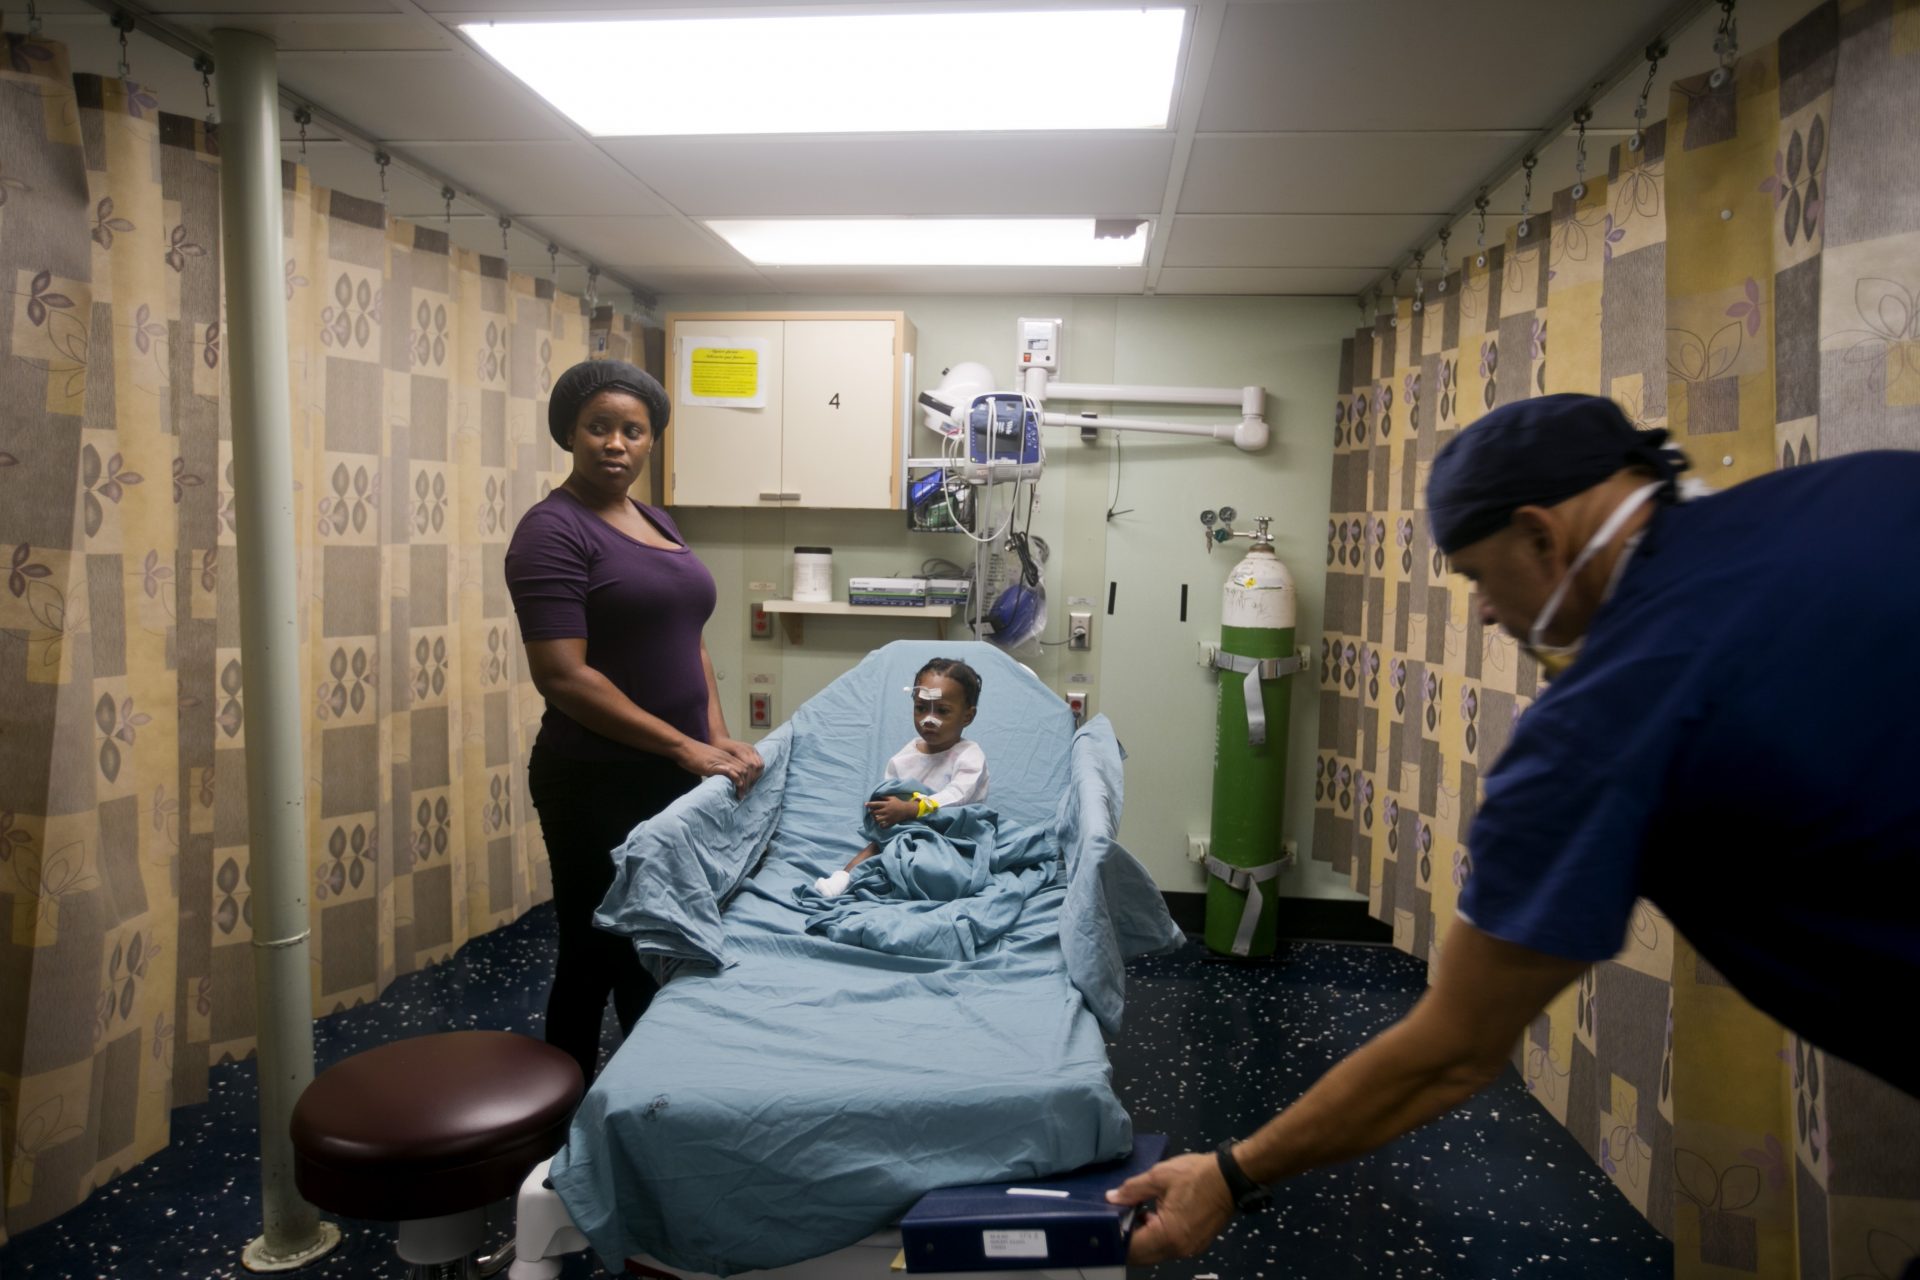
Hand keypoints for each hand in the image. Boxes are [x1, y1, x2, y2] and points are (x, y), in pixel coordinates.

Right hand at [674, 739, 756, 795]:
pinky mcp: (714, 765)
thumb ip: (717, 770)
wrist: (684, 748)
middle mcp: (727, 758)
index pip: (745, 766)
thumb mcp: (710, 763)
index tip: (745, 790)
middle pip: (747, 769)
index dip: (748, 779)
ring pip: (741, 770)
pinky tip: (737, 785)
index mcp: (727, 757)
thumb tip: (722, 781)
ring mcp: (721, 760)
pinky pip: (729, 770)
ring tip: (741, 795)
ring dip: (743, 784)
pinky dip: (736, 778)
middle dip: (748, 783)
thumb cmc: (693, 756)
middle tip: (745, 795)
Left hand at [863, 796, 920, 828]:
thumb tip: (877, 795)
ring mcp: (888, 818)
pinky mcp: (891, 823)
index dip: (870, 804)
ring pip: (877, 820)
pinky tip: (880, 823)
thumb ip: (884, 797)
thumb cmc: (898, 803)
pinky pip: (883, 826)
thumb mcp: (892, 798)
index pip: (876, 804)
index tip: (865, 804)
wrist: (906, 810)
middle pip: (875, 813)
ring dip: (875, 819)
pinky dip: (880, 825)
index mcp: (886, 804)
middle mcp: (886, 811)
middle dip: (871, 812)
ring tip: (875, 817)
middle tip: (871, 812)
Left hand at [1106, 1152, 1234, 1264]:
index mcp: (1167, 1234)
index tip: (1107, 1223)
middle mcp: (1178, 1249)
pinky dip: (1156, 1237)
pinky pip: (1168, 1248)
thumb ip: (1132, 1190)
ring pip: (1155, 1253)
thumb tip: (1111, 1198)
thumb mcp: (1159, 1176)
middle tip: (1118, 1219)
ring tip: (1135, 1215)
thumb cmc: (1196, 1175)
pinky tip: (1153, 1217)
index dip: (1116, 1237)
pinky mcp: (1196, 1245)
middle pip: (1142, 1256)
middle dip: (1127, 1241)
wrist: (1231, 1177)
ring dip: (1142, 1240)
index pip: (1132, 1248)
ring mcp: (1189, 1249)